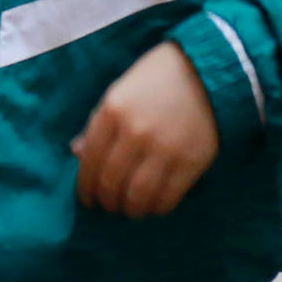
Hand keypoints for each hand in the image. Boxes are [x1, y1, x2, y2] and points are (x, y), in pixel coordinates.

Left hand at [73, 42, 218, 216]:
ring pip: (138, 196)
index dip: (85, 186)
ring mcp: (164, 148)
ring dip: (130, 209)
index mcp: (113, 110)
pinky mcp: (191, 162)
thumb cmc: (154, 80)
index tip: (87, 198)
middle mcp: (135, 131)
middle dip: (106, 201)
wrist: (204, 71)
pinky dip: (156, 208)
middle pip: (112, 182)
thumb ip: (97, 123)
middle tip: (108, 206)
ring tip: (129, 209)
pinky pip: (168, 198)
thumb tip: (77, 153)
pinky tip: (153, 206)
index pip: (90, 160)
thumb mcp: (118, 92)